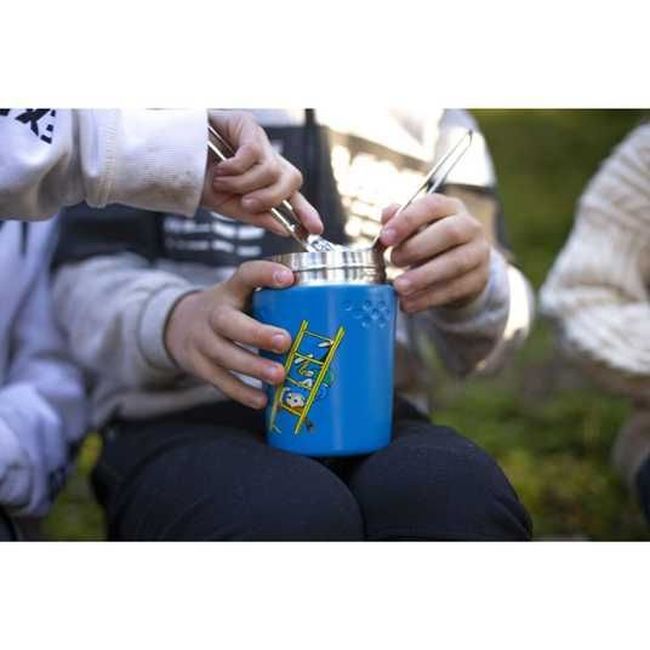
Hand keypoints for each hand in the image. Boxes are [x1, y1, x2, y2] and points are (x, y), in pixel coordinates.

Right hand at [164, 260, 294, 408]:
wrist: (179, 325)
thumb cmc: (230, 311)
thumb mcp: (243, 297)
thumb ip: (273, 301)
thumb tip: (328, 312)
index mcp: (231, 291)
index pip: (245, 275)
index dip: (265, 274)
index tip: (288, 278)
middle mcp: (214, 314)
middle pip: (228, 322)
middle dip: (256, 333)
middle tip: (284, 341)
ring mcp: (202, 341)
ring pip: (224, 354)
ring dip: (252, 366)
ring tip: (279, 375)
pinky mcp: (199, 365)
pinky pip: (219, 381)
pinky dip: (241, 392)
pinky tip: (262, 400)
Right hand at [201, 110, 322, 236]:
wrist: (170, 161)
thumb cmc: (199, 181)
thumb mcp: (229, 206)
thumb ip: (257, 217)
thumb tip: (284, 228)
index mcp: (267, 182)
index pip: (294, 196)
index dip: (307, 211)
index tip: (315, 229)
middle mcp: (268, 160)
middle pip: (292, 179)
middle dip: (272, 197)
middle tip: (246, 203)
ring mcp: (259, 141)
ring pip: (271, 169)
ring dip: (244, 183)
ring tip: (221, 181)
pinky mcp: (247, 125)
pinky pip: (255, 151)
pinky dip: (236, 167)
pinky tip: (221, 167)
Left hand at [379, 194, 490, 312]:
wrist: (460, 269)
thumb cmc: (430, 243)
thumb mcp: (415, 228)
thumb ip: (398, 220)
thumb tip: (387, 216)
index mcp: (450, 208)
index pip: (432, 205)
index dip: (407, 220)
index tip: (385, 237)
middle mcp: (470, 226)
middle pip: (449, 232)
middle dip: (417, 248)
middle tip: (393, 261)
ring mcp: (478, 253)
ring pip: (455, 263)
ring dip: (423, 277)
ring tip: (399, 286)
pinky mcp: (478, 280)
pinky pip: (454, 289)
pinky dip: (428, 298)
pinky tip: (408, 303)